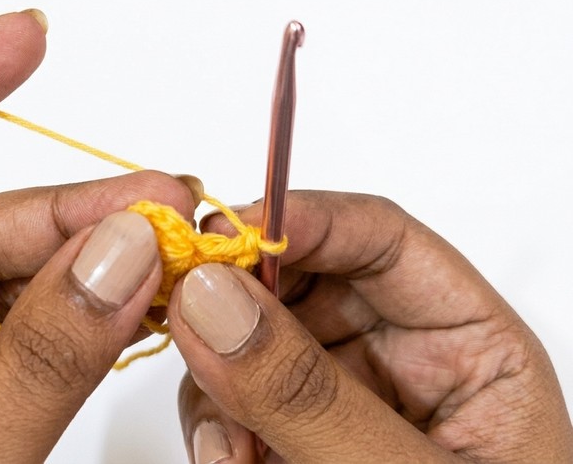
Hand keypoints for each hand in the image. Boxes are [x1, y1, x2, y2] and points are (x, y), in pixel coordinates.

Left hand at [0, 11, 198, 461]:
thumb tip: (122, 249)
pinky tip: (146, 305)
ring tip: (183, 249)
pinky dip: (93, 330)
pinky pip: (31, 356)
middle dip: (73, 209)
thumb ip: (29, 368)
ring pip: (14, 297)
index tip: (25, 42)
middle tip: (173, 200)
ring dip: (99, 268)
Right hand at [172, 192, 572, 462]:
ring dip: (219, 386)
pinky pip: (232, 402)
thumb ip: (310, 397)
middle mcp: (400, 363)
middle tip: (191, 337)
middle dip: (238, 314)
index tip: (215, 236)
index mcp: (468, 349)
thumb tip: (214, 299)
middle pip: (298, 281)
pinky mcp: (293, 440)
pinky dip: (215, 432)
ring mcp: (340, 401)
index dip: (299, 219)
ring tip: (232, 457)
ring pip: (247, 340)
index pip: (381, 239)